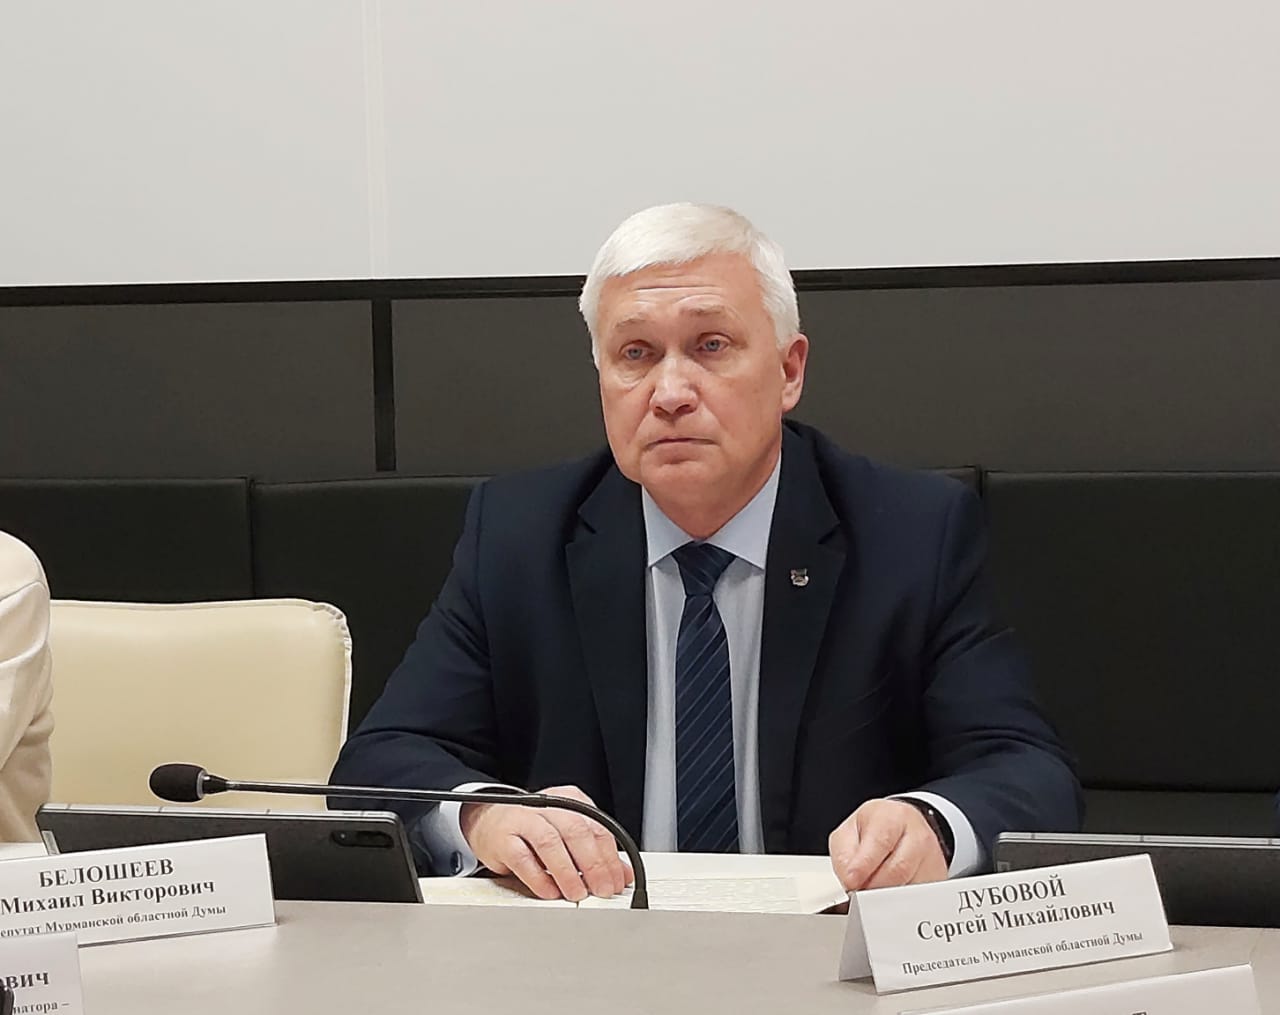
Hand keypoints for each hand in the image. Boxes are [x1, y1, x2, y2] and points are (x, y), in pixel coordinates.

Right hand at [459, 785, 633, 901]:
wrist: (488, 821)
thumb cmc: (532, 830)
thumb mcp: (567, 834)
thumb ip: (595, 852)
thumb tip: (622, 875)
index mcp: (570, 801)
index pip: (597, 827)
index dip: (610, 857)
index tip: (616, 881)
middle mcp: (547, 806)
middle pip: (576, 831)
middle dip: (593, 864)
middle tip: (601, 890)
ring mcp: (523, 820)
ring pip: (550, 842)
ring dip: (567, 872)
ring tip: (577, 893)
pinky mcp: (502, 838)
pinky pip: (522, 858)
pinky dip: (538, 877)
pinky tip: (549, 891)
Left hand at [828, 798, 948, 891]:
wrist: (902, 827)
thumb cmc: (874, 829)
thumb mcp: (849, 832)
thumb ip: (844, 855)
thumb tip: (849, 881)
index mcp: (892, 817)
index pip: (880, 843)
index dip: (863, 866)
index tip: (851, 881)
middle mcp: (917, 836)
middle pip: (897, 870)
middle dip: (872, 887)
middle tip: (857, 893)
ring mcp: (932, 859)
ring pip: (909, 890)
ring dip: (886, 900)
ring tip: (871, 893)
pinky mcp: (938, 880)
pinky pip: (920, 901)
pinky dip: (900, 905)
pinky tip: (889, 898)